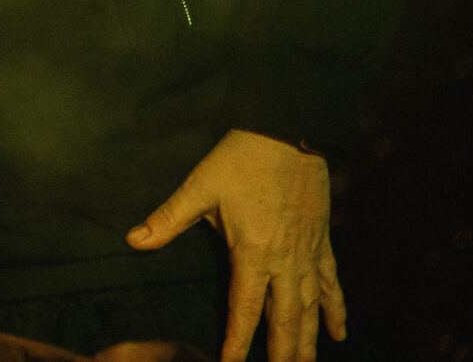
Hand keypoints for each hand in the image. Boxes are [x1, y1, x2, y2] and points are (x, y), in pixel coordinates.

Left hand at [128, 129, 342, 360]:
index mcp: (252, 251)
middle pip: (284, 318)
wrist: (288, 133)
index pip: (244, 308)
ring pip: (311, 309)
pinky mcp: (323, 243)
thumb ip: (168, 219)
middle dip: (281, 353)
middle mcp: (284, 261)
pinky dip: (336, 311)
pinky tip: (340, 335)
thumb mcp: (199, 186)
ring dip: (308, 341)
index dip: (237, 340)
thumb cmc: (239, 159)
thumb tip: (133, 241)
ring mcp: (308, 254)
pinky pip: (332, 285)